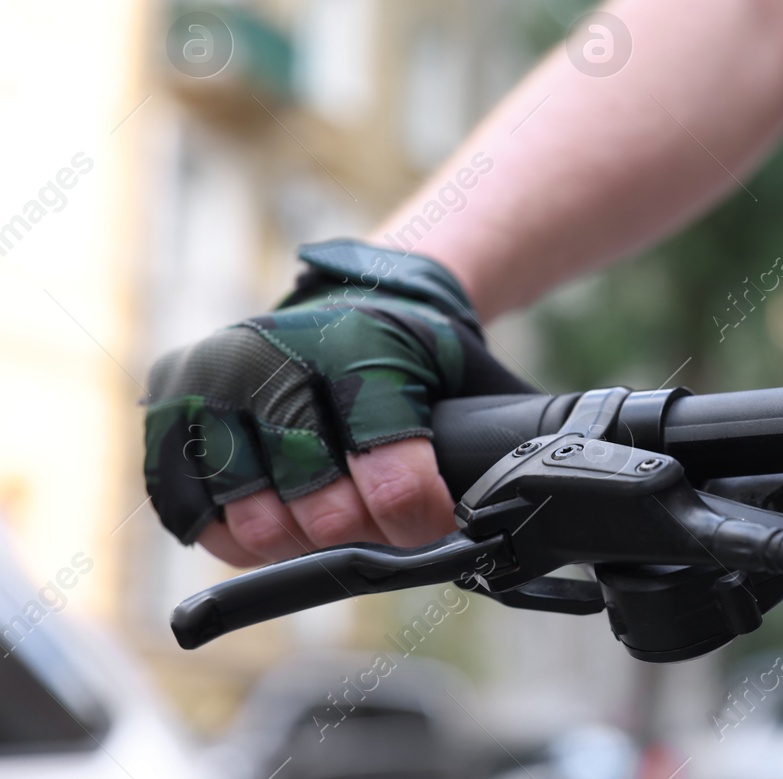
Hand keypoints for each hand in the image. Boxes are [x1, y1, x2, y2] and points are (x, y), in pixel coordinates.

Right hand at [143, 240, 529, 565]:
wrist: (349, 298)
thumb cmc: (415, 353)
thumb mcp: (469, 373)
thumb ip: (505, 433)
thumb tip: (555, 500)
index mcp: (359, 344)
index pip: (387, 464)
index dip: (414, 515)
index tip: (432, 527)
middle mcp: (274, 354)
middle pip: (314, 506)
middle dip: (358, 533)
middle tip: (379, 527)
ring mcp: (212, 381)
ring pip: (250, 519)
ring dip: (298, 541)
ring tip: (330, 521)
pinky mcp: (169, 409)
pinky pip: (191, 512)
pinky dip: (234, 533)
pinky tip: (275, 515)